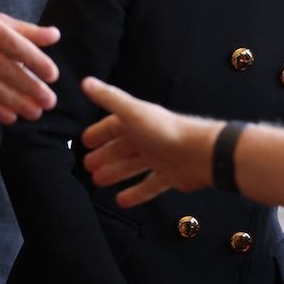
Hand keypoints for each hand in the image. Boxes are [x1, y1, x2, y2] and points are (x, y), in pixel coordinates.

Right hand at [0, 7, 59, 123]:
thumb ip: (25, 30)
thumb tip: (55, 36)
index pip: (15, 44)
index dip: (35, 60)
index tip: (52, 75)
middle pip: (4, 69)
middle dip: (29, 87)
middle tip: (50, 101)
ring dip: (15, 102)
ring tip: (35, 112)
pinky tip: (10, 117)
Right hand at [80, 77, 219, 206]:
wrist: (199, 153)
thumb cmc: (164, 131)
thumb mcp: (132, 112)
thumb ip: (109, 98)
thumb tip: (86, 82)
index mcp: (136, 122)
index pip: (112, 126)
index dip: (99, 133)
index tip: (84, 141)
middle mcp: (146, 138)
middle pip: (121, 148)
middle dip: (105, 155)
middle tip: (88, 165)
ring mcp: (157, 158)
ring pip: (131, 166)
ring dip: (115, 172)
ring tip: (98, 181)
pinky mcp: (168, 176)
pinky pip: (148, 186)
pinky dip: (135, 193)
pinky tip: (121, 201)